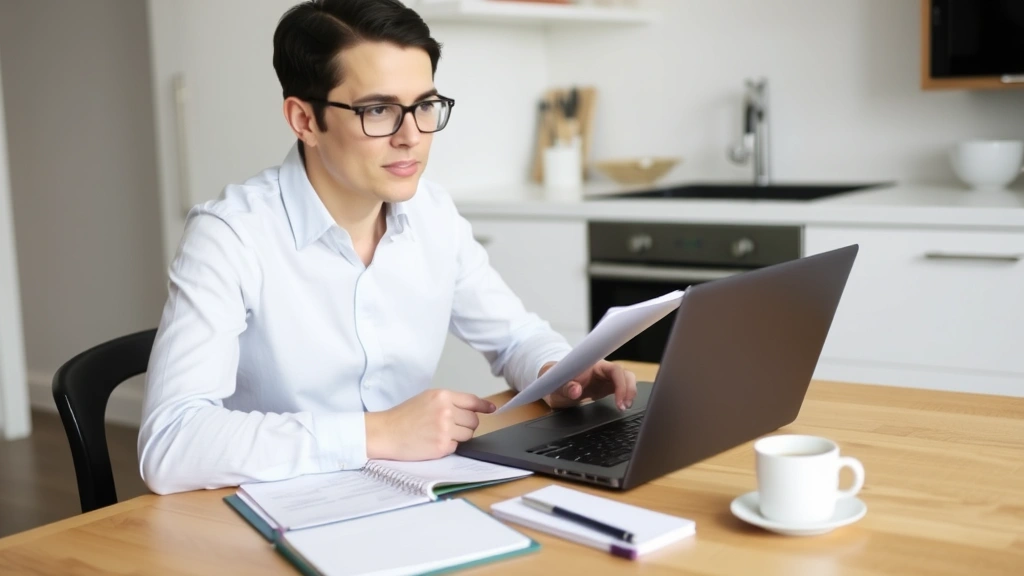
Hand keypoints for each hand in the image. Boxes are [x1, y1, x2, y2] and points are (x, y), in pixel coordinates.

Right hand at [364, 389, 495, 460]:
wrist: (386, 432)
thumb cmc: (403, 416)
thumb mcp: (426, 399)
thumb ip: (449, 402)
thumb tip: (475, 408)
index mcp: (442, 396)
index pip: (472, 401)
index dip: (483, 406)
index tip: (491, 409)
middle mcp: (446, 411)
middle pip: (473, 420)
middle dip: (466, 425)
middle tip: (450, 426)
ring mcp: (445, 429)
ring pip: (468, 435)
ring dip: (458, 436)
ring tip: (438, 434)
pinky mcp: (442, 446)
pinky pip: (456, 447)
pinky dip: (448, 446)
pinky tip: (433, 442)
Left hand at [540, 360, 637, 410]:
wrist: (553, 387)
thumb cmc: (555, 381)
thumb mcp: (556, 386)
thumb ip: (566, 387)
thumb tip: (576, 390)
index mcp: (593, 364)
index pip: (614, 369)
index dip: (621, 383)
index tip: (620, 399)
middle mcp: (602, 370)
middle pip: (625, 374)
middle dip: (629, 389)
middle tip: (624, 406)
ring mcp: (605, 378)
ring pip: (626, 380)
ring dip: (629, 393)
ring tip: (624, 407)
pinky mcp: (606, 387)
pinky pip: (622, 388)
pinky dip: (625, 396)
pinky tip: (622, 406)